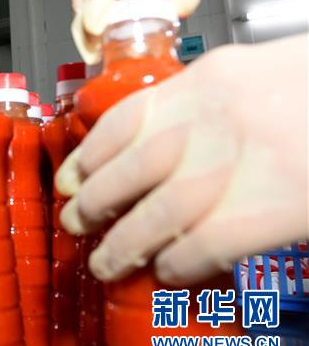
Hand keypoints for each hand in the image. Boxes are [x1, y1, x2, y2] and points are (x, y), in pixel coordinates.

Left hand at [55, 35, 307, 285]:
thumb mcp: (255, 73)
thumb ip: (203, 99)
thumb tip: (147, 139)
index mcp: (211, 77)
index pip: (124, 118)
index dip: (87, 156)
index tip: (70, 177)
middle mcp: (218, 117)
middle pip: (129, 170)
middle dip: (93, 202)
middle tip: (76, 221)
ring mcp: (246, 164)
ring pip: (156, 215)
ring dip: (123, 245)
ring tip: (106, 262)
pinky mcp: (276, 209)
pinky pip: (204, 246)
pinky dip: (178, 265)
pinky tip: (169, 272)